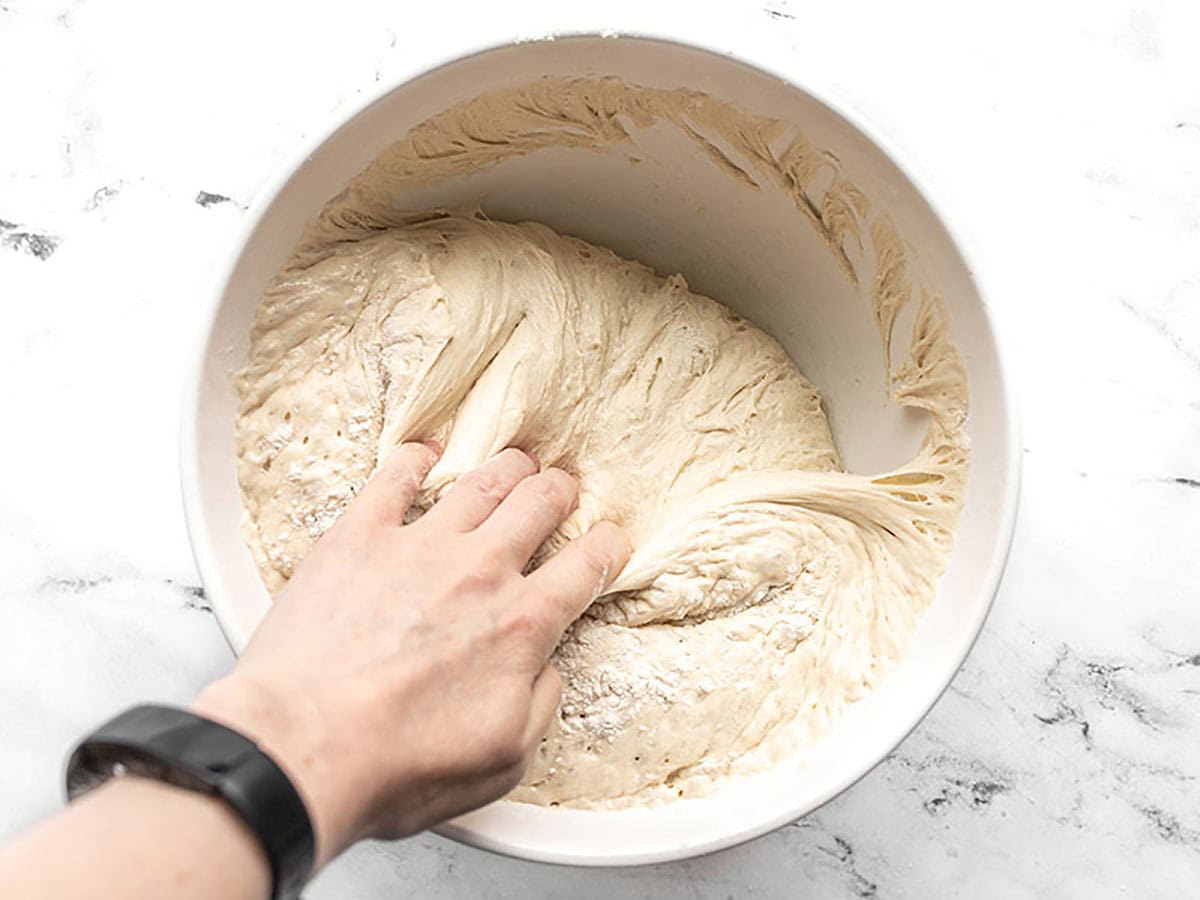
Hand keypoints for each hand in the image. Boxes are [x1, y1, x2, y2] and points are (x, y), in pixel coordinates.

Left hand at [192, 445, 630, 864]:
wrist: (303, 747)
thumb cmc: (396, 765)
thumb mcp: (503, 758)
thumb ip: (540, 702)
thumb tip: (545, 666)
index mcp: (522, 624)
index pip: (584, 568)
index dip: (606, 547)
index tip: (610, 540)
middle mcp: (479, 571)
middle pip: (538, 505)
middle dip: (559, 491)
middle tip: (561, 488)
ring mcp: (417, 546)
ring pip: (480, 483)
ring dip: (507, 467)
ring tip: (517, 461)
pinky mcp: (358, 537)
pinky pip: (394, 479)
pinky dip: (414, 459)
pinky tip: (423, 453)